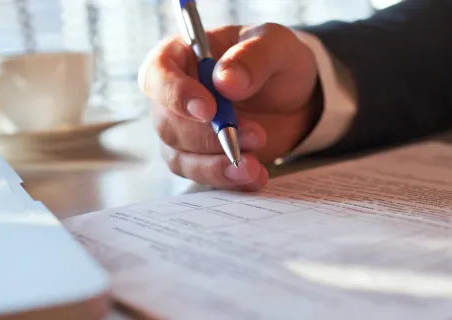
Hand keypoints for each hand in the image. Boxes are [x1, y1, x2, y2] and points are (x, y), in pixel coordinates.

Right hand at [138, 23, 318, 190]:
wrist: (294, 97)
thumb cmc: (276, 61)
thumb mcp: (275, 46)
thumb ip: (252, 58)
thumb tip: (225, 81)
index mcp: (182, 56)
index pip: (157, 75)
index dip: (175, 95)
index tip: (207, 110)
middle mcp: (175, 96)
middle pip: (168, 125)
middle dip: (210, 137)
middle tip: (256, 136)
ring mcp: (185, 130)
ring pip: (181, 158)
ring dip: (216, 166)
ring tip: (254, 167)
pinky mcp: (202, 156)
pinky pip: (203, 175)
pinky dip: (228, 181)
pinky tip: (255, 177)